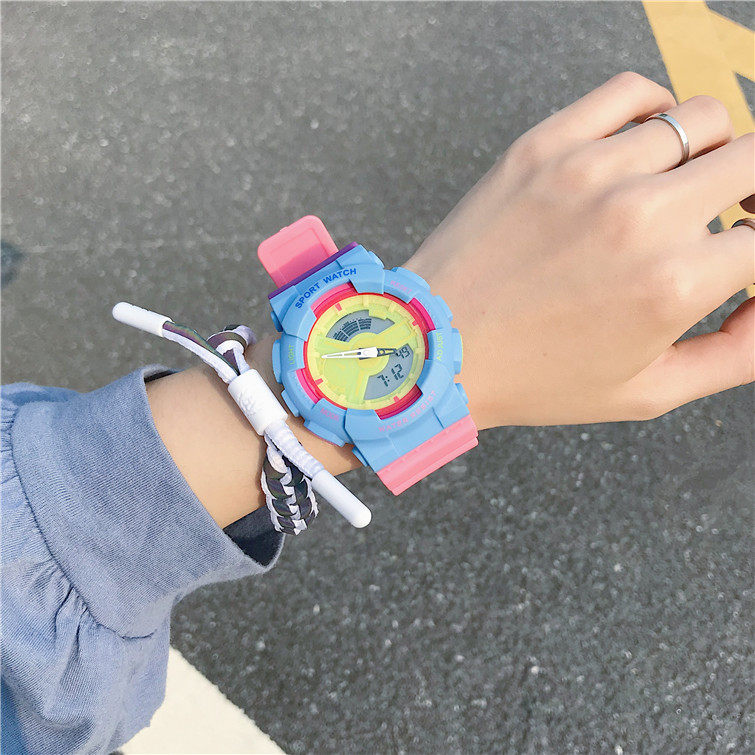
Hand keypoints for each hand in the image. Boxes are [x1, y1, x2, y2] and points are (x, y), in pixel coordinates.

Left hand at [405, 72, 754, 429]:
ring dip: (710, 154)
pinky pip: (632, 92)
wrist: (437, 348)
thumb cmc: (534, 378)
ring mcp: (588, 172)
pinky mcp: (544, 146)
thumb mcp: (645, 392)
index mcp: (673, 284)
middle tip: (737, 216)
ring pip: (702, 120)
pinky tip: (646, 145)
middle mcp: (639, 217)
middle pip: (753, 162)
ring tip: (685, 186)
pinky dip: (656, 110)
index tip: (740, 262)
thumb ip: (735, 355)